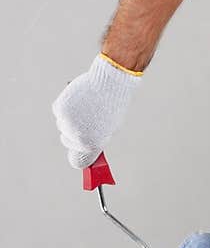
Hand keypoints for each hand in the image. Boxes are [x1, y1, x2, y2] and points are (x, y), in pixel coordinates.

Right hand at [51, 53, 140, 169]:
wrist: (109, 85)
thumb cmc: (112, 106)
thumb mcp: (108, 129)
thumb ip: (94, 140)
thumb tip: (84, 146)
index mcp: (92, 146)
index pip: (77, 162)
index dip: (78, 155)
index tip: (80, 150)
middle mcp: (77, 138)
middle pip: (67, 141)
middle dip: (74, 133)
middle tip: (87, 120)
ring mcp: (67, 124)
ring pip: (62, 125)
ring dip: (71, 118)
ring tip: (87, 107)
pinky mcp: (60, 109)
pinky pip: (59, 112)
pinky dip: (66, 106)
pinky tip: (79, 100)